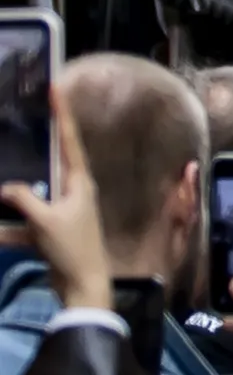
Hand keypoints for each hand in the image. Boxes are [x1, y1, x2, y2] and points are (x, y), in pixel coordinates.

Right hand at [3, 97, 111, 312]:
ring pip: (32, 191)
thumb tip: (7, 187)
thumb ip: (25, 199)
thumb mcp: (46, 221)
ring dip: (16, 191)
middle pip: (52, 160)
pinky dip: (9, 225)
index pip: (70, 141)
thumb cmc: (72, 249)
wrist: (83, 285)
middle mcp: (74, 191)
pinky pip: (25, 218)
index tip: (57, 88)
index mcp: (80, 183)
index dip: (63, 115)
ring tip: (7, 172)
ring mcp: (63, 210)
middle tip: (30, 115)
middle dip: (40, 141)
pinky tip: (0, 230)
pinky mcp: (51, 228)